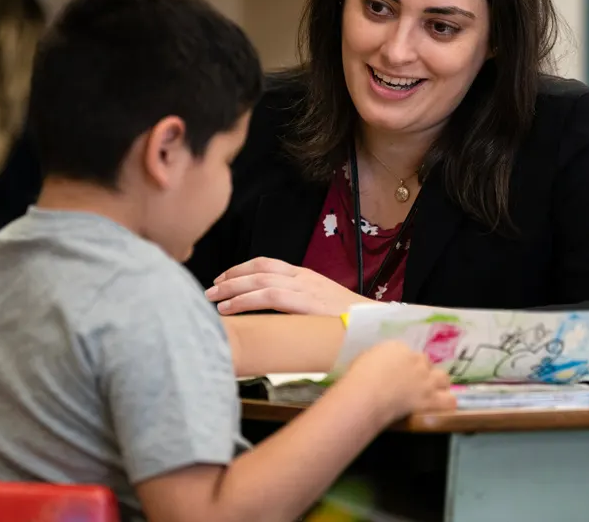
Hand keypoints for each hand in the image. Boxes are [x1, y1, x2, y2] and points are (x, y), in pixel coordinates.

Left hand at [206, 257, 375, 315]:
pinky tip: (230, 308)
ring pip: (260, 281)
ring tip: (213, 298)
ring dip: (231, 289)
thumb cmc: (351, 323)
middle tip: (210, 288)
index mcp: (306, 276)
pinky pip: (270, 297)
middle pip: (258, 269)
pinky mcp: (308, 303)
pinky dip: (245, 301)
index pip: (267, 264)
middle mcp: (303, 277)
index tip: (223, 278)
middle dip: (230, 278)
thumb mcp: (322, 308)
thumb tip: (278, 318)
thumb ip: (301, 307)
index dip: (241, 269)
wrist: (379, 325)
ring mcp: (306, 288)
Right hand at [345, 341, 454, 422]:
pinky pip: (449, 400)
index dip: (405, 363)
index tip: (399, 372)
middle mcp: (416, 360)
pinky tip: (440, 406)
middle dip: (422, 371)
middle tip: (413, 382)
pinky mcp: (431, 398)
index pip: (408, 352)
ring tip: (431, 392)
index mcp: (398, 347)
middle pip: (426, 362)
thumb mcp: (365, 359)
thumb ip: (377, 359)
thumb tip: (379, 365)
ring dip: (438, 383)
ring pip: (443, 377)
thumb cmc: (359, 377)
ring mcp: (426, 379)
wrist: (367, 394)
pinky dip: (446, 402)